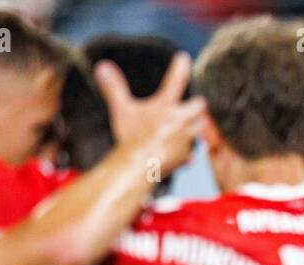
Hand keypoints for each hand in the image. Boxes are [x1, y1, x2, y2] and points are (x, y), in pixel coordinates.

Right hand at [94, 51, 205, 176]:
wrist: (139, 167)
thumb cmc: (130, 137)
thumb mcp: (121, 110)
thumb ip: (114, 88)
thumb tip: (102, 66)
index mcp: (166, 106)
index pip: (176, 81)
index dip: (181, 68)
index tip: (183, 58)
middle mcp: (181, 121)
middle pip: (201, 106)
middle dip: (197, 105)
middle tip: (192, 104)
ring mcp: (185, 140)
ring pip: (200, 130)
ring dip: (194, 128)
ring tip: (186, 129)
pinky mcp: (185, 158)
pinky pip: (190, 154)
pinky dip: (185, 154)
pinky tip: (178, 154)